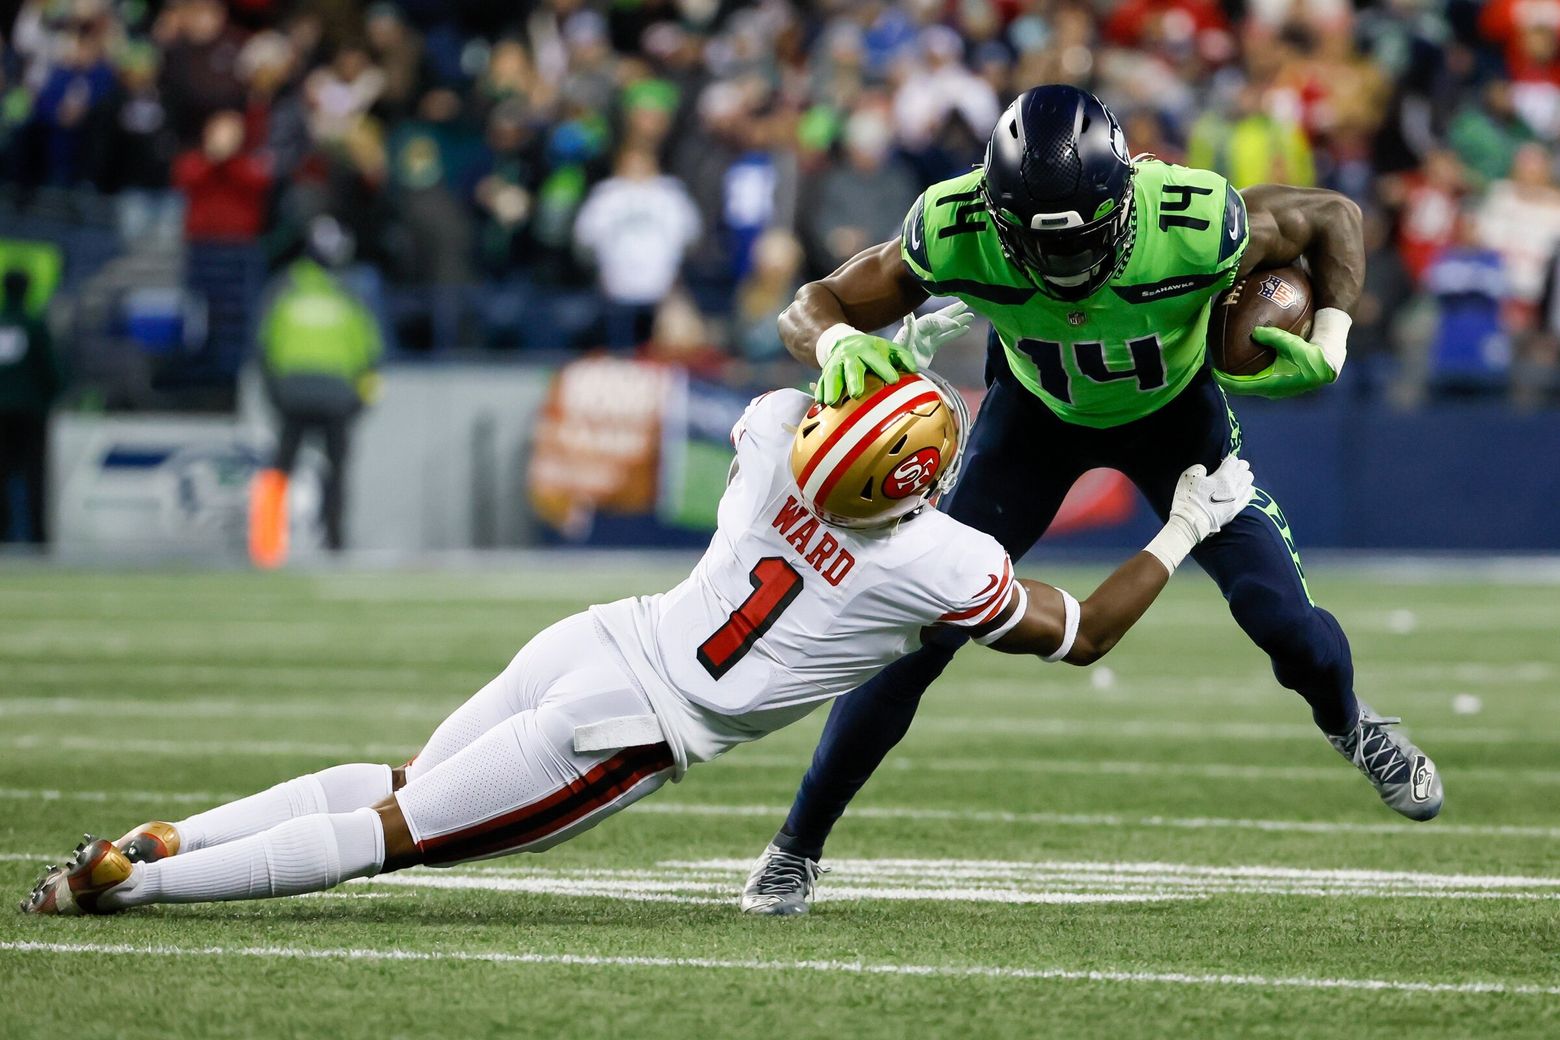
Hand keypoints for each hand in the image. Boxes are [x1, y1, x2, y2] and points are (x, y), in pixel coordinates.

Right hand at [816, 332, 916, 403]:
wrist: (845, 340)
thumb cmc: (872, 350)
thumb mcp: (890, 349)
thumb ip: (903, 357)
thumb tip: (913, 369)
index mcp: (868, 350)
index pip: (877, 360)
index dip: (885, 370)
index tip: (893, 381)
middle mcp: (850, 356)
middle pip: (852, 368)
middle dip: (853, 380)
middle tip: (856, 394)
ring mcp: (836, 363)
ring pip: (832, 375)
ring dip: (832, 388)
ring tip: (832, 402)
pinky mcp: (826, 371)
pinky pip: (821, 381)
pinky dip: (820, 391)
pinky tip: (820, 402)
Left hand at [893, 300, 973, 368]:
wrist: (897, 373)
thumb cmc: (897, 359)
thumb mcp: (902, 345)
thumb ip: (908, 330)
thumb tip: (909, 315)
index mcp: (915, 328)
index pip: (932, 320)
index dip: (944, 322)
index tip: (956, 324)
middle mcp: (920, 330)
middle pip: (939, 318)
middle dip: (952, 311)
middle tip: (966, 303)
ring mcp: (926, 338)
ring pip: (944, 327)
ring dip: (957, 321)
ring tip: (971, 316)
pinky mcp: (930, 347)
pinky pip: (944, 338)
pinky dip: (954, 334)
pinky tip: (966, 329)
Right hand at [1169, 454, 1253, 540]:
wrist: (1191, 521)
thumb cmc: (1188, 498)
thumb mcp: (1187, 477)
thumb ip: (1198, 469)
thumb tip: (1204, 470)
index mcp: (1222, 477)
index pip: (1233, 461)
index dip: (1229, 459)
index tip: (1225, 460)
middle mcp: (1233, 486)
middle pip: (1244, 469)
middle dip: (1239, 466)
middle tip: (1232, 467)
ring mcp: (1236, 499)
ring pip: (1248, 481)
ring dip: (1244, 476)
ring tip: (1238, 477)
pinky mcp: (1236, 510)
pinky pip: (1248, 496)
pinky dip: (1247, 489)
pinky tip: (1243, 488)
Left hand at [1214, 325, 1336, 398]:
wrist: (1328, 365)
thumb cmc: (1310, 355)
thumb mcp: (1289, 343)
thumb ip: (1271, 336)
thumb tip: (1253, 331)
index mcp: (1268, 384)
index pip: (1237, 386)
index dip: (1223, 380)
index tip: (1213, 371)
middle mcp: (1269, 391)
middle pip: (1241, 387)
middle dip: (1229, 377)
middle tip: (1219, 366)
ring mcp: (1275, 390)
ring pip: (1250, 385)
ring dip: (1240, 377)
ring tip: (1230, 365)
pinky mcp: (1281, 385)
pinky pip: (1260, 381)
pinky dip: (1251, 373)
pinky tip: (1250, 361)